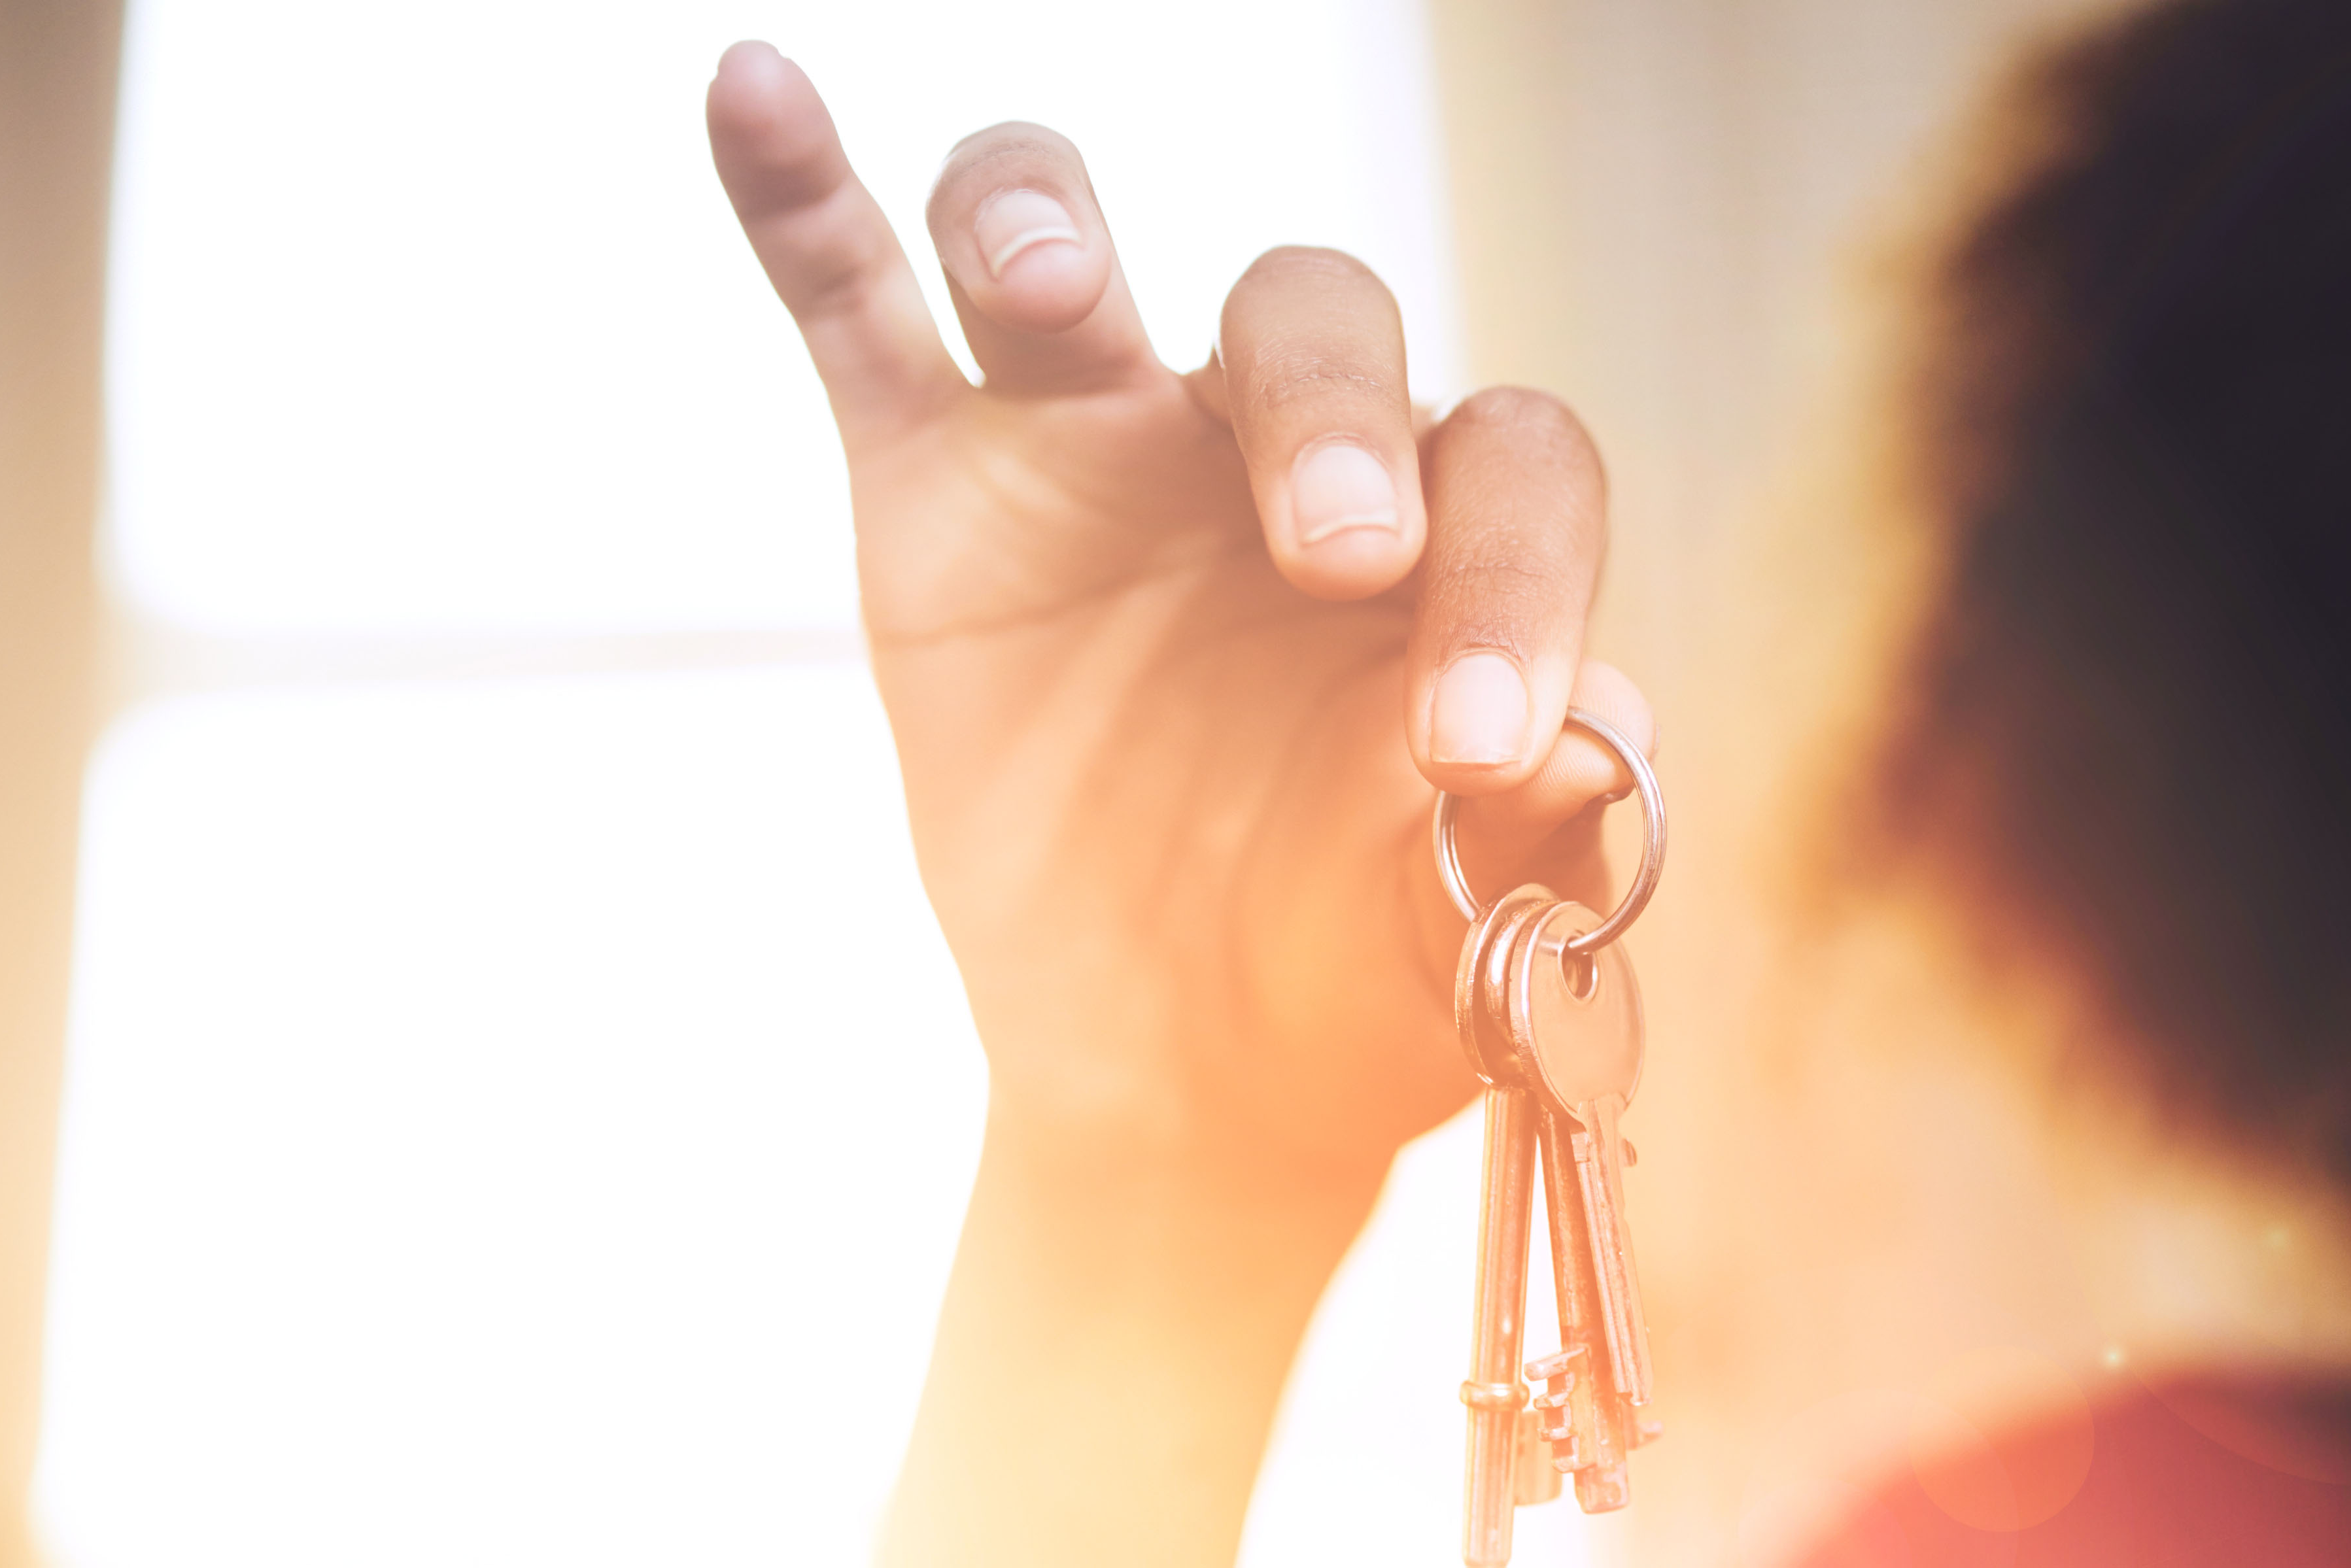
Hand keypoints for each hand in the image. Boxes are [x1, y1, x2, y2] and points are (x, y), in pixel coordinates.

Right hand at [706, 40, 1646, 1566]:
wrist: (1198, 1081)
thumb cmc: (1367, 981)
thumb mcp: (1475, 943)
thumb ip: (1543, 840)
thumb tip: (1598, 747)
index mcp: (1452, 536)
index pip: (1517, 465)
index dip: (1520, 578)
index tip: (1477, 746)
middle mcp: (1283, 448)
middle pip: (1318, 318)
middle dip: (1328, 411)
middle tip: (1332, 553)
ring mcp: (1096, 447)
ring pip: (1066, 254)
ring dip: (1051, 221)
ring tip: (1057, 275)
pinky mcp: (938, 485)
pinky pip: (859, 305)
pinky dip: (801, 196)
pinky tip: (752, 85)